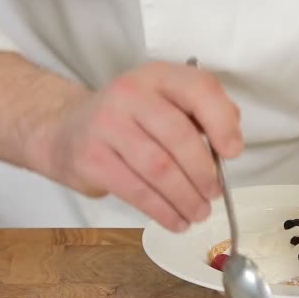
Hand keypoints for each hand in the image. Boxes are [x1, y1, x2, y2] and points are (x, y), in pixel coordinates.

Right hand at [30, 62, 241, 231]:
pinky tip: (176, 221)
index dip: (221, 121)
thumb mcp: (163, 102)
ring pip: (158, 168)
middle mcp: (130, 93)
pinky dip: (162, 211)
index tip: (233, 152)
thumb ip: (200, 115)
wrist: (65, 129)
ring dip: (185, 197)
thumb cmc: (129, 119)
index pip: (198, 88)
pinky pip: (135, 190)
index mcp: (158, 76)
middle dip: (203, 172)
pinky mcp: (91, 158)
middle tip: (215, 194)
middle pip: (178, 135)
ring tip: (199, 213)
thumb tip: (231, 140)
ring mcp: (106, 125)